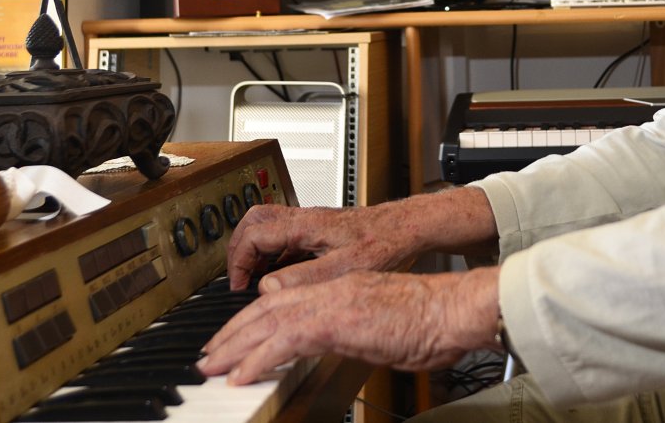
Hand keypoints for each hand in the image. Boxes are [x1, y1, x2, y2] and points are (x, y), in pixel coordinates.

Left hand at [198, 265, 501, 383]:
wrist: (454, 310)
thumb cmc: (432, 321)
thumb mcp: (383, 325)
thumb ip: (355, 330)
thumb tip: (340, 345)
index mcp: (341, 288)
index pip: (284, 301)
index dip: (253, 322)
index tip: (234, 342)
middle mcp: (332, 290)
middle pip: (267, 308)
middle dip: (232, 334)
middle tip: (209, 356)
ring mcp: (333, 302)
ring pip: (268, 321)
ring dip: (235, 347)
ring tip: (213, 368)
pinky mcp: (338, 321)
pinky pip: (285, 340)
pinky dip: (258, 358)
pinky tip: (242, 376)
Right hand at [226, 187, 497, 290]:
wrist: (409, 227)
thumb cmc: (386, 241)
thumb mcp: (347, 267)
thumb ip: (306, 276)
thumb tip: (269, 287)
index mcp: (304, 225)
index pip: (251, 234)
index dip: (237, 261)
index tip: (238, 286)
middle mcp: (304, 220)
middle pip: (252, 222)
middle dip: (238, 250)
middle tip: (238, 279)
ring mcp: (311, 224)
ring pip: (267, 227)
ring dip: (255, 252)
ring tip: (254, 281)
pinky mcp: (320, 231)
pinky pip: (284, 237)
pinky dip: (273, 256)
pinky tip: (282, 278)